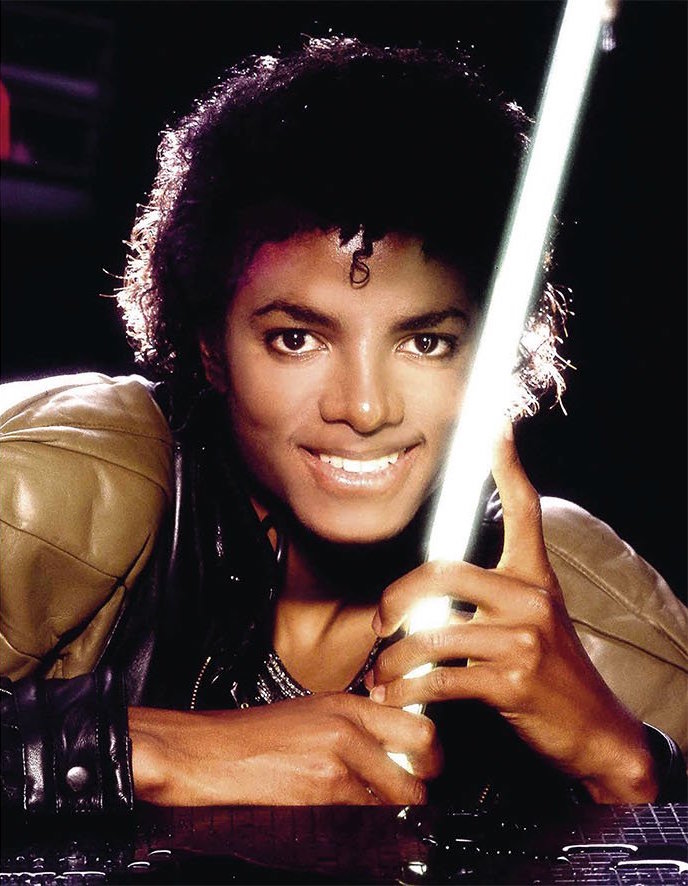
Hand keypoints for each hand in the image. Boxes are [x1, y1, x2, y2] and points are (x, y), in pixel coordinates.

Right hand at [129, 691, 441, 805]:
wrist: (210, 752)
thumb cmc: (254, 735)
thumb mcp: (312, 712)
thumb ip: (354, 724)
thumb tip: (392, 744)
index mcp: (348, 705)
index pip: (417, 722)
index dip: (430, 752)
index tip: (426, 766)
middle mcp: (349, 727)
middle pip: (424, 752)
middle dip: (427, 779)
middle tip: (415, 791)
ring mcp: (339, 761)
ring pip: (402, 793)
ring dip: (398, 808)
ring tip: (380, 813)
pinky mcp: (323, 793)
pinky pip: (370, 817)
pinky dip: (370, 826)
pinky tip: (353, 823)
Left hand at [367, 423, 657, 802]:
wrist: (593, 729)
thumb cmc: (552, 672)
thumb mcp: (533, 621)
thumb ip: (491, 597)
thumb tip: (431, 591)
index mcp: (534, 576)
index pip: (523, 507)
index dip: (507, 462)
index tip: (494, 421)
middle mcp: (531, 596)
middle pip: (443, 572)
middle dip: (398, 597)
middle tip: (380, 622)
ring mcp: (523, 638)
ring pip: (431, 633)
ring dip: (395, 660)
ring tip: (383, 676)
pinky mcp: (512, 680)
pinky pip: (440, 677)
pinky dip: (410, 692)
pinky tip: (401, 699)